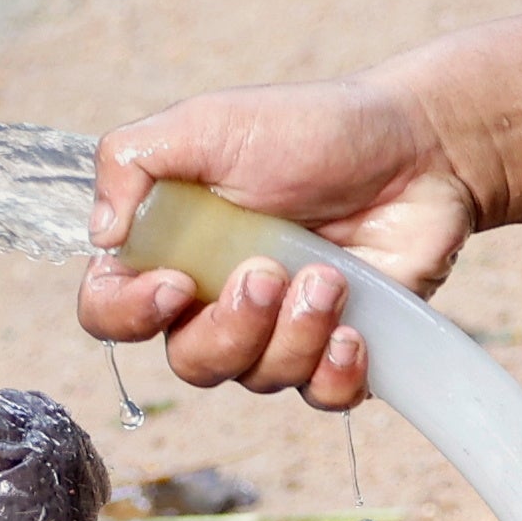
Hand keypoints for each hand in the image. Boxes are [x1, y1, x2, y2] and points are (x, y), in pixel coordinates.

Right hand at [78, 73, 485, 410]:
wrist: (420, 144)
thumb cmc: (312, 129)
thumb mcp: (206, 122)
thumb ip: (131, 161)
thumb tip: (101, 234)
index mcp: (170, 253)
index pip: (109, 313)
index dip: (128, 316)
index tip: (175, 284)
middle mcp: (214, 302)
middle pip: (188, 363)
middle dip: (230, 329)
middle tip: (270, 275)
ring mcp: (276, 332)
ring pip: (256, 379)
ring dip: (295, 334)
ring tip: (330, 277)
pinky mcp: (336, 351)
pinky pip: (319, 398)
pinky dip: (334, 373)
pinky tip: (355, 331)